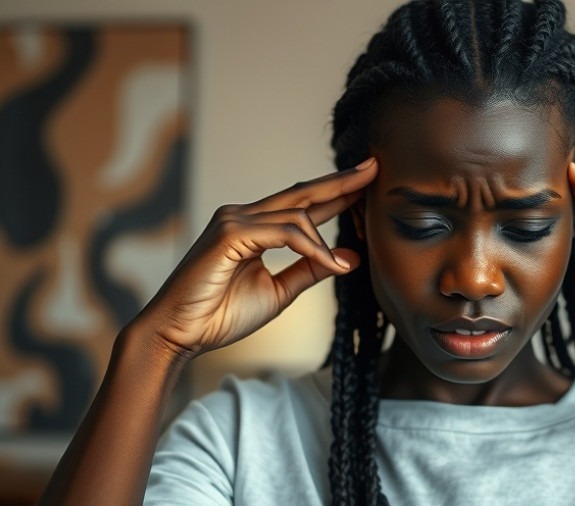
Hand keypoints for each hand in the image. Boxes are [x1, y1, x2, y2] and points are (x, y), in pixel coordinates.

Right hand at [130, 158, 378, 357]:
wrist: (180, 334)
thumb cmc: (221, 314)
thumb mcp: (280, 292)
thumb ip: (310, 271)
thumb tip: (350, 258)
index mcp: (256, 227)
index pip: (304, 204)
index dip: (337, 192)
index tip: (368, 181)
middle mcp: (244, 215)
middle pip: (303, 194)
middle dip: (341, 182)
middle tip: (374, 167)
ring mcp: (235, 220)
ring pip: (297, 216)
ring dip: (328, 240)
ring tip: (349, 259)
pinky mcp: (230, 234)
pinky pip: (285, 234)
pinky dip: (311, 247)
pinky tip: (330, 263)